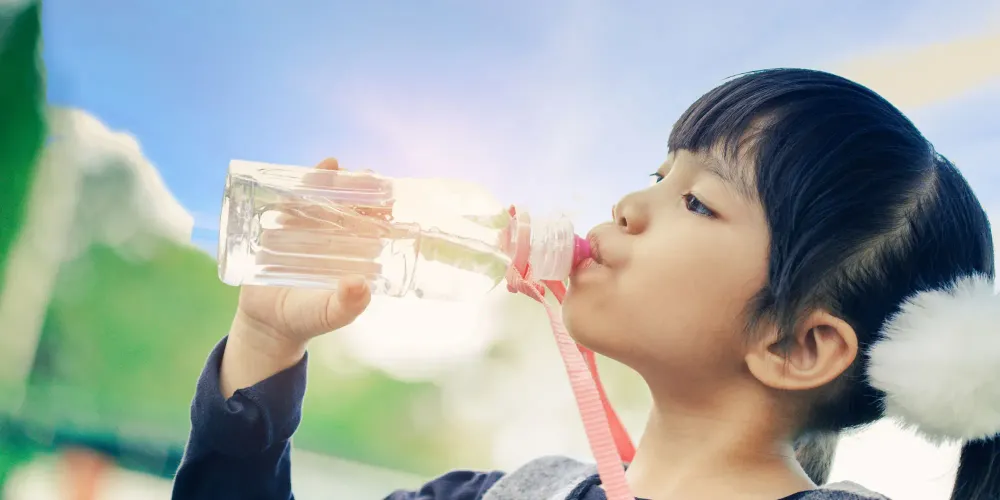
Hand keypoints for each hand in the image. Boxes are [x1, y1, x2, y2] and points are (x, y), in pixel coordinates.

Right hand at [221, 158, 373, 395]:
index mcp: (352, 253)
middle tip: (364, 174)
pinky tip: (300, 175)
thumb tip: (361, 285)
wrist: (268, 323)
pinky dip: (294, 188)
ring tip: (332, 167)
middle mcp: (332, 238)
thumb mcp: (330, 314)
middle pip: (347, 206)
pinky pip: (288, 203)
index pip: (371, 225)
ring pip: (318, 199)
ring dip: (326, 181)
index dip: (380, 209)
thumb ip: (347, 305)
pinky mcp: (279, 228)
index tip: (388, 197)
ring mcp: (306, 230)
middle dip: (356, 187)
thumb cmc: (308, 319)